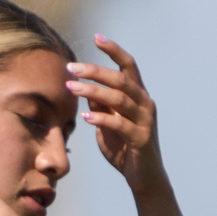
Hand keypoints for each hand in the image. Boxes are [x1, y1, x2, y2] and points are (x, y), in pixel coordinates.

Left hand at [69, 35, 165, 196]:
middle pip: (121, 78)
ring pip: (120, 98)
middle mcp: (145, 103)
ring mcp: (145, 121)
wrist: (144, 178)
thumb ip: (100, 105)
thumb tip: (84, 86)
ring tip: (71, 87)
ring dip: (93, 90)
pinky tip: (85, 117)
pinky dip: (101, 118)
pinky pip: (120, 124)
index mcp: (138, 96)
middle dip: (95, 70)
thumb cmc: (125, 148)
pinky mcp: (141, 138)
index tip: (96, 37)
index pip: (128, 66)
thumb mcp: (108, 122)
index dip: (114, 50)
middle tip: (71, 68)